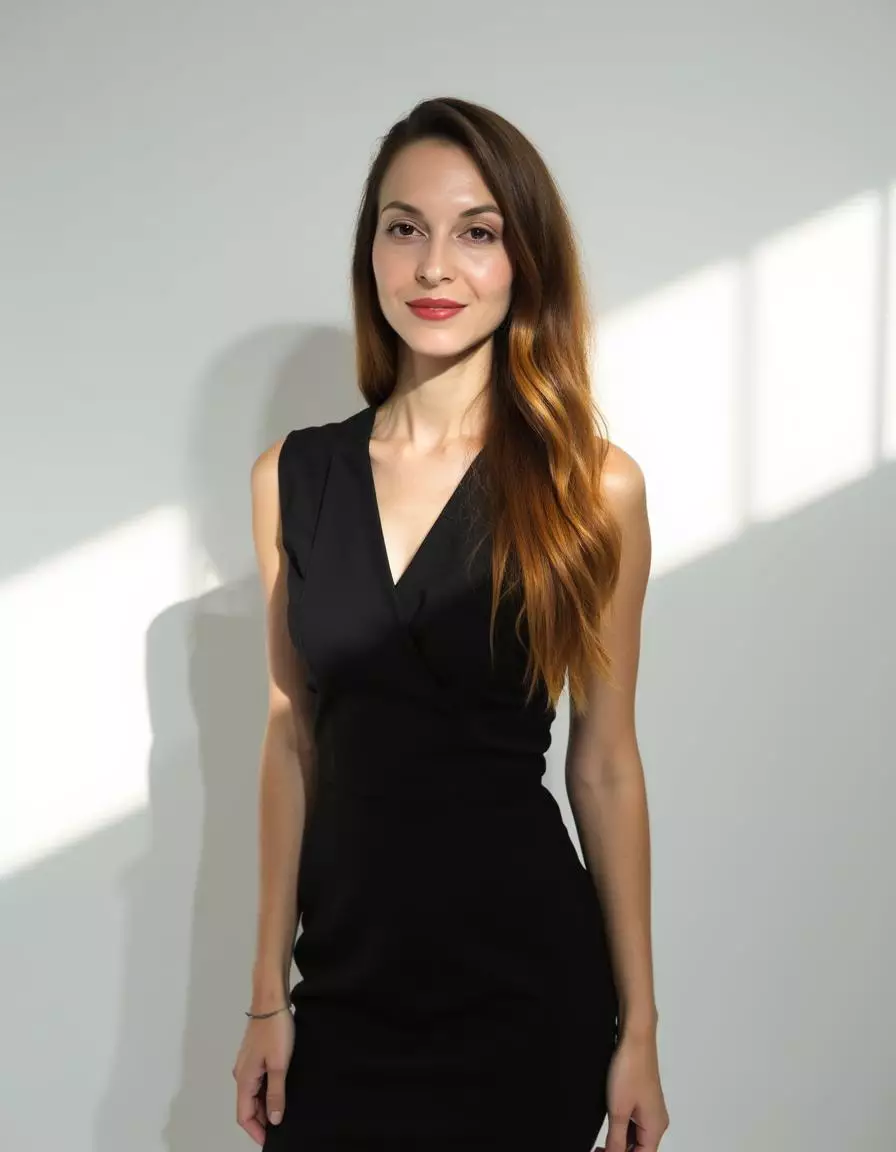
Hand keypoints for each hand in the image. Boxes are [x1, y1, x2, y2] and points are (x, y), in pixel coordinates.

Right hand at [232, 1008, 294, 1145]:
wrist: (271, 1000)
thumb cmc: (275, 1029)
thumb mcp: (280, 1065)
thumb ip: (276, 1095)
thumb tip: (273, 1120)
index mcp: (244, 1079)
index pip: (244, 1116)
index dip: (256, 1131)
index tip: (270, 1141)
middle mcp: (241, 1074)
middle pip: (247, 1107)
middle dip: (261, 1120)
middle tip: (281, 1128)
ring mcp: (247, 1064)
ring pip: (252, 1094)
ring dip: (264, 1106)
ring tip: (283, 1111)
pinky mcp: (254, 1056)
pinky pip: (257, 1081)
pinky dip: (266, 1091)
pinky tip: (280, 1090)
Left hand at [603, 1029, 668, 1150]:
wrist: (635, 1038)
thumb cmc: (631, 1068)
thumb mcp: (618, 1111)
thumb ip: (616, 1140)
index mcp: (655, 1128)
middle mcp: (657, 1121)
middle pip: (640, 1150)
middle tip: (598, 1150)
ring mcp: (651, 1110)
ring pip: (637, 1138)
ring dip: (620, 1143)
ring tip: (600, 1144)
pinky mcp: (643, 1100)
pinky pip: (635, 1124)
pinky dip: (622, 1131)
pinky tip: (609, 1128)